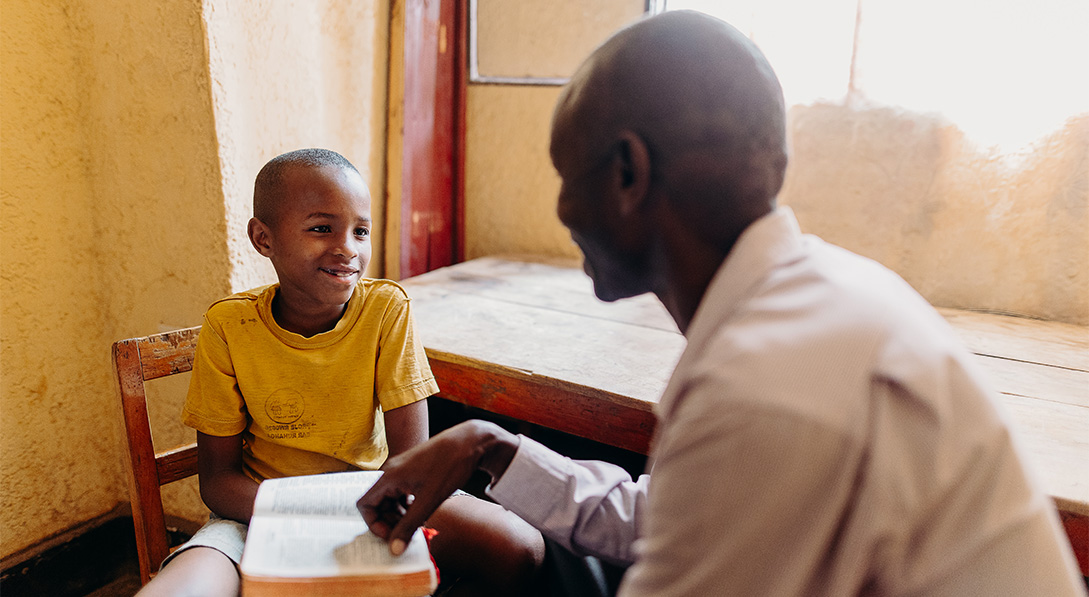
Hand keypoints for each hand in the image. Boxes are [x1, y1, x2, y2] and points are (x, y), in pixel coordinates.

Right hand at [357, 420, 518, 554]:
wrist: (470, 441)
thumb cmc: (449, 465)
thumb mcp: (428, 501)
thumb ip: (409, 526)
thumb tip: (394, 549)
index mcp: (389, 476)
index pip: (365, 504)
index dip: (374, 524)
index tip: (391, 535)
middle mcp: (392, 471)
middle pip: (378, 503)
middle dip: (389, 522)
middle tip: (406, 534)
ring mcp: (402, 470)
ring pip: (391, 499)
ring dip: (399, 515)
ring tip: (416, 525)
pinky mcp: (413, 471)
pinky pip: (401, 492)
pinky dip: (407, 506)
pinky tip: (421, 512)